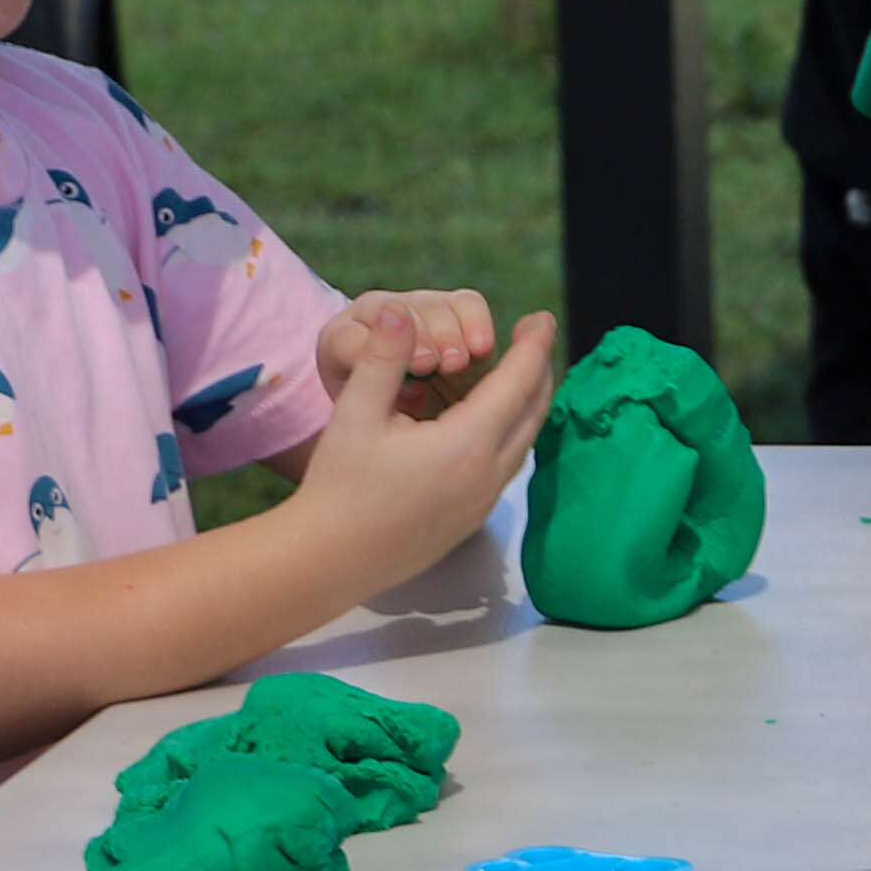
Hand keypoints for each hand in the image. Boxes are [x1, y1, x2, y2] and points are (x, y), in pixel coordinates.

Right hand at [291, 296, 551, 574]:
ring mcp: (483, 501)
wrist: (329, 561)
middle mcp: (488, 475)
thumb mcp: (355, 413)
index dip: (533, 345)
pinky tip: (481, 417)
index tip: (541, 317)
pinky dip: (507, 430)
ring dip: (523, 401)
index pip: (518, 383)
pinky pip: (507, 462)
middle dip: (538, 368)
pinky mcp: (473, 518)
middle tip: (532, 336)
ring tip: (508, 370)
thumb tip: (396, 309)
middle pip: (534, 411)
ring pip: (524, 440)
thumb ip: (383, 358)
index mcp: (467, 445)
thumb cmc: (339, 486)